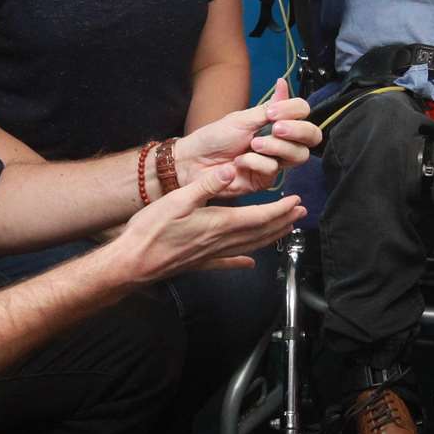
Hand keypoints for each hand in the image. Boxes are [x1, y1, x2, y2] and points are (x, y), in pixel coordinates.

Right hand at [116, 162, 304, 281]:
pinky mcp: (200, 263)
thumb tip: (231, 170)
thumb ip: (207, 185)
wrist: (133, 262)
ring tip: (285, 230)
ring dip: (271, 238)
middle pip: (260, 233)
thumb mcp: (178, 199)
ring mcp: (211, 254)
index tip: (296, 202)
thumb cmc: (151, 231)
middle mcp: (220, 241)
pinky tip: (248, 263)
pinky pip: (227, 262)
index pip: (259, 216)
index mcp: (219, 223)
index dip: (280, 210)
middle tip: (300, 214)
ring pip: (250, 247)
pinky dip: (241, 261)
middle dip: (283, 222)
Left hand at [174, 79, 320, 196]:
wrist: (194, 159)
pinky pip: (273, 169)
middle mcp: (280, 142)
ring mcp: (275, 161)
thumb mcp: (243, 118)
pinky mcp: (265, 180)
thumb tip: (283, 83)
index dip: (295, 111)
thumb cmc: (215, 137)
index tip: (273, 111)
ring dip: (274, 146)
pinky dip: (255, 162)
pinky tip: (239, 161)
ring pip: (297, 155)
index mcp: (276, 123)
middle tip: (275, 128)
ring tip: (253, 145)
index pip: (303, 113)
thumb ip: (269, 106)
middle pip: (312, 137)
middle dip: (297, 131)